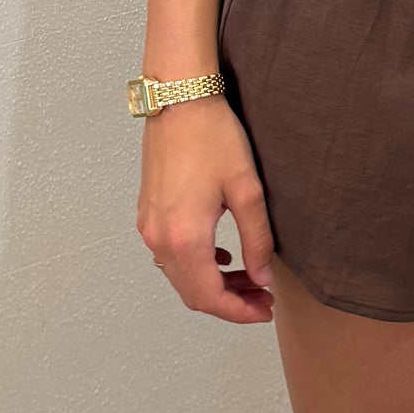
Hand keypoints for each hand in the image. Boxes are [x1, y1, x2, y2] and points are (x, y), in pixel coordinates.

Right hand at [135, 95, 276, 322]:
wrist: (179, 100)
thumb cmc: (213, 137)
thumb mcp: (247, 190)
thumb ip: (256, 240)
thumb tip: (261, 277)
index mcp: (185, 238)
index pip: (210, 297)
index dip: (240, 312)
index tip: (266, 309)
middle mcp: (160, 239)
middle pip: (192, 293)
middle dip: (229, 302)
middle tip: (263, 298)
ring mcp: (149, 227)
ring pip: (181, 277)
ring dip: (213, 284)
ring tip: (249, 277)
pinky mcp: (148, 214)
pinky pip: (170, 257)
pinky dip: (196, 266)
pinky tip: (222, 256)